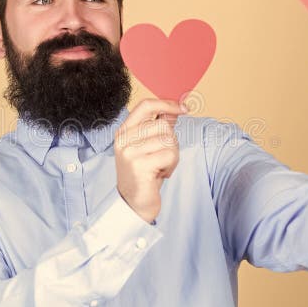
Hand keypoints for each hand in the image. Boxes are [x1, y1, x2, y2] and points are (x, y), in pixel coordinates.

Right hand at [114, 98, 187, 222]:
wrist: (134, 203)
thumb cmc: (144, 173)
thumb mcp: (150, 147)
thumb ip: (159, 127)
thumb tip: (175, 109)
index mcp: (124, 131)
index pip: (146, 106)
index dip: (167, 103)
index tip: (184, 108)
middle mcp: (123, 139)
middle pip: (163, 125)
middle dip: (172, 142)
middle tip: (164, 158)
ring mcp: (129, 152)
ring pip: (169, 140)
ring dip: (172, 156)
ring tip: (161, 167)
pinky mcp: (139, 165)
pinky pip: (169, 155)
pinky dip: (171, 165)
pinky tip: (161, 174)